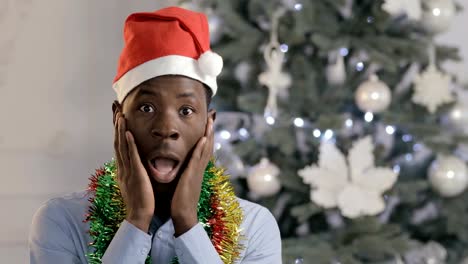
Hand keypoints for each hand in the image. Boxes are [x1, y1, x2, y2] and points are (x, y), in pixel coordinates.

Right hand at [114, 112, 153, 231]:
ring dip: (120, 129)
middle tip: (114, 107)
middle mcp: (122, 167)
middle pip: (117, 140)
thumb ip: (135, 170)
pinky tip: (128, 132)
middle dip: (115, 123)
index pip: (119, 144)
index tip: (117, 114)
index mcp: (123, 168)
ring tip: (120, 114)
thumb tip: (136, 162)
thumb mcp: (136, 181)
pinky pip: (131, 156)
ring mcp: (127, 170)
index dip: (117, 129)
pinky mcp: (135, 174)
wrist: (139, 216)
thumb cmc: (141, 200)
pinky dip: (129, 143)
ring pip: (122, 146)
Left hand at [171, 117, 213, 236]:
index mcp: (197, 168)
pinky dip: (202, 148)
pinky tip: (203, 139)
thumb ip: (185, 170)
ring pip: (206, 149)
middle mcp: (200, 168)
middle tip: (213, 115)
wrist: (183, 214)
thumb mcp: (184, 180)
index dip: (207, 134)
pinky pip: (198, 159)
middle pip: (208, 144)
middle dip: (210, 129)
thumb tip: (184, 163)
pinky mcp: (192, 175)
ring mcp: (197, 171)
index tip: (208, 122)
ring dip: (208, 134)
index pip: (204, 147)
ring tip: (210, 121)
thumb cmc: (181, 199)